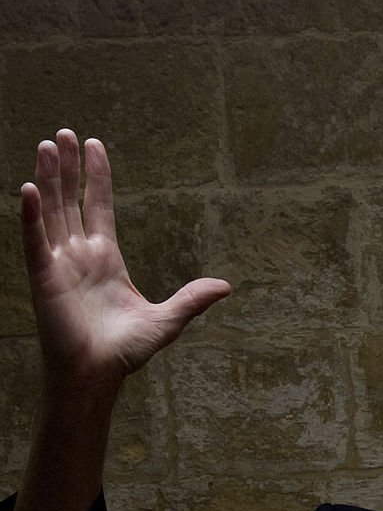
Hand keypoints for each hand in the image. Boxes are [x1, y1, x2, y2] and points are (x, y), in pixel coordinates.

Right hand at [20, 129, 230, 392]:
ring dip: (48, 179)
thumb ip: (192, 300)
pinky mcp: (43, 278)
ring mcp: (59, 264)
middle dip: (68, 168)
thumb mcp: (167, 321)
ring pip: (51, 212)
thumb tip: (226, 286)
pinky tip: (29, 188)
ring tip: (48, 145)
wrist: (97, 376)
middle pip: (71, 201)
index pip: (99, 208)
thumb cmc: (125, 352)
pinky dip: (30, 215)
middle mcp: (80, 256)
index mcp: (106, 260)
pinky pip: (34, 240)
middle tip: (65, 133)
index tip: (94, 145)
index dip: (96, 178)